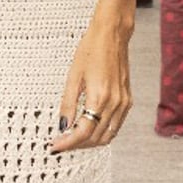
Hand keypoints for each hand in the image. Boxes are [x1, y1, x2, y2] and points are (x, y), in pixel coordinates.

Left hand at [50, 12, 132, 153]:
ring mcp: (123, 103)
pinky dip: (101, 132)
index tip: (55, 147)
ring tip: (72, 139)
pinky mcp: (127, 100)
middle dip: (77, 145)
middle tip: (60, 143)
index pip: (83, 132)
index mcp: (99, 97)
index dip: (68, 143)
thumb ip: (68, 104)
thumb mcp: (73, 76)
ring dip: (90, 142)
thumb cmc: (90, 50)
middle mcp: (115, 103)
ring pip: (108, 136)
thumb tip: (62, 126)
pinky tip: (88, 128)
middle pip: (95, 138)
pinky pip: (116, 126)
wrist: (112, 35)